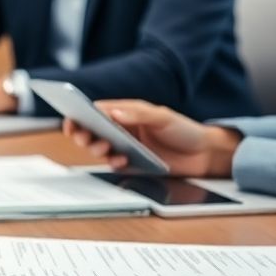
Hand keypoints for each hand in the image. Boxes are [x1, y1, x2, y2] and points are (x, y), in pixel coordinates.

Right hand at [62, 100, 240, 176]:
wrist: (204, 155)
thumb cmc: (183, 130)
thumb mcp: (162, 117)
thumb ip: (138, 114)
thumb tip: (112, 113)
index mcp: (124, 113)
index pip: (95, 111)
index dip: (79, 115)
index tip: (71, 121)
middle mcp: (121, 129)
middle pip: (91, 130)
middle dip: (83, 134)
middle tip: (84, 137)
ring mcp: (124, 147)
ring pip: (98, 148)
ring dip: (96, 148)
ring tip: (105, 147)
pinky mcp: (131, 164)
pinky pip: (113, 164)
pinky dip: (113, 162)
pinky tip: (122, 160)